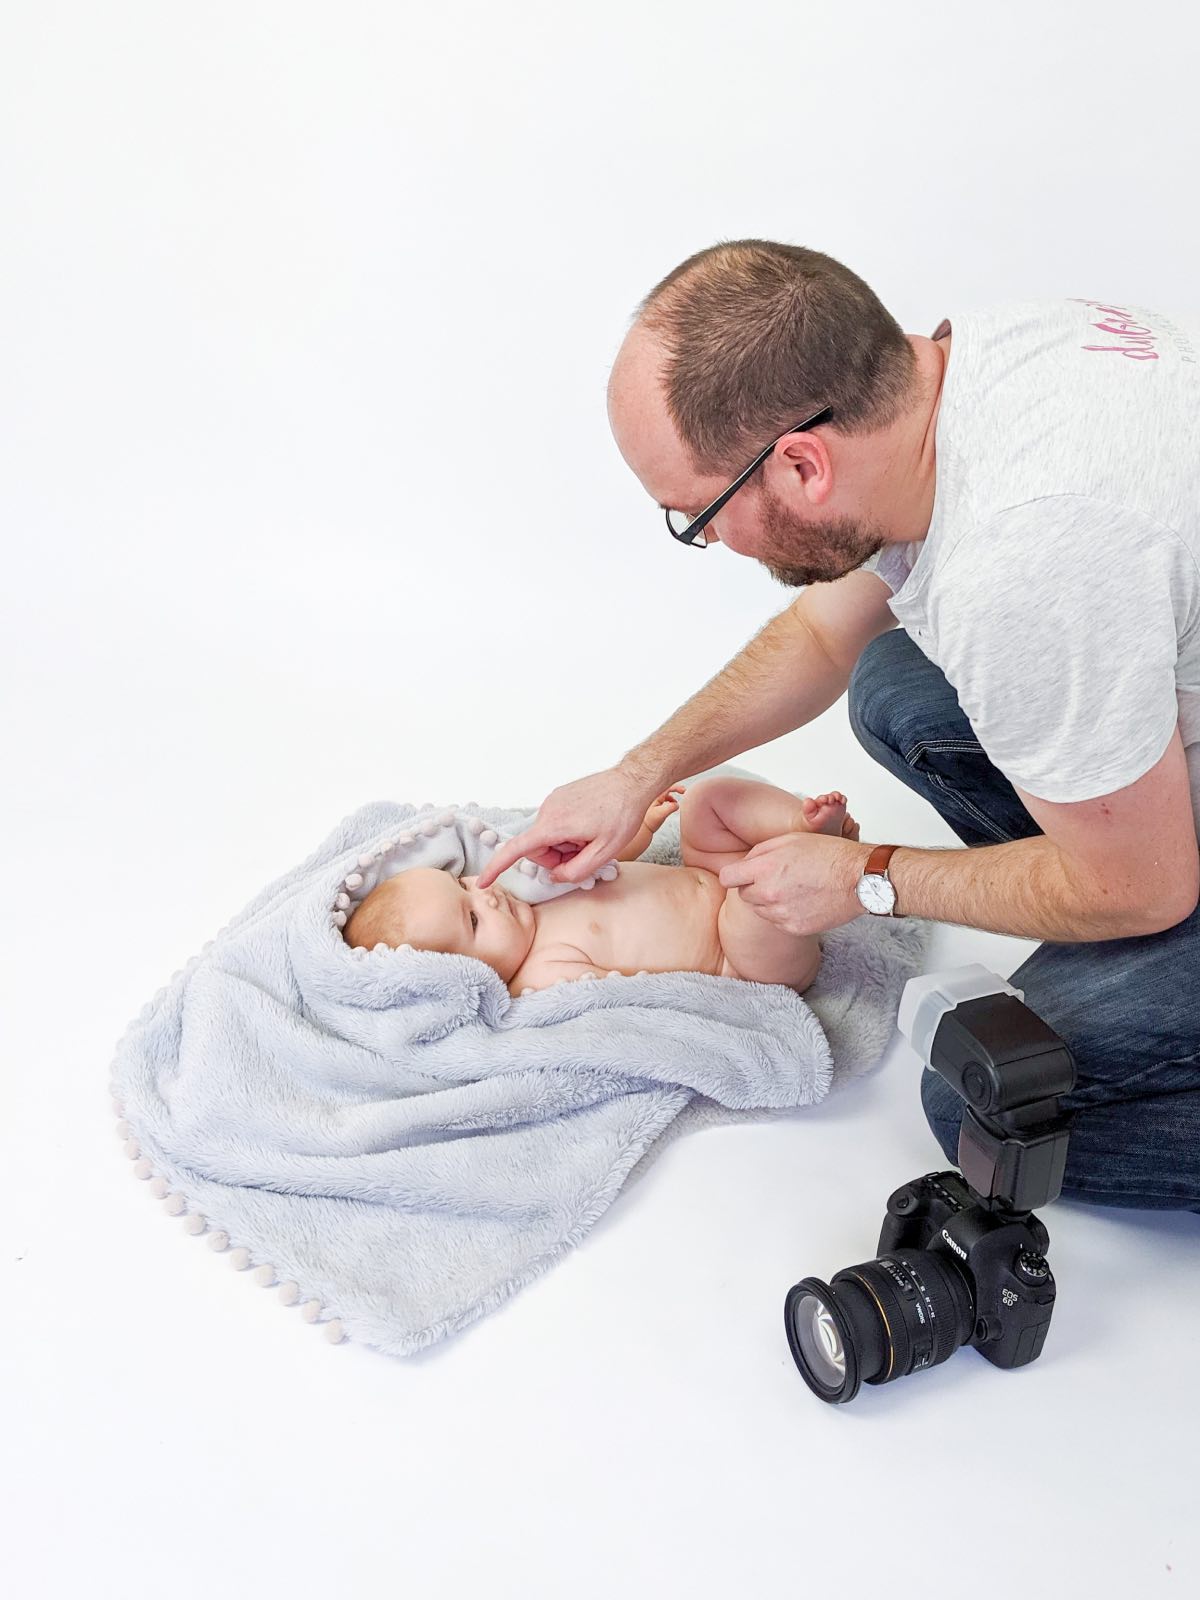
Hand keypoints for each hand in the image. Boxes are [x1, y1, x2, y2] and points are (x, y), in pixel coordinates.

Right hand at [476, 766, 658, 888]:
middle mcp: (548, 810)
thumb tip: (554, 876)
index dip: (497, 867)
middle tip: (585, 853)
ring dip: (565, 845)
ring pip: (547, 837)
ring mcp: (553, 801)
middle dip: (556, 858)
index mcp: (554, 824)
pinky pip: (555, 824)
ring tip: (590, 837)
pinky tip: (589, 826)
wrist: (633, 781)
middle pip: (537, 848)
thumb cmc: (622, 813)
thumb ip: (576, 871)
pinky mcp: (560, 797)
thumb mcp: (605, 852)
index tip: (483, 881)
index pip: (516, 849)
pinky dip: (568, 833)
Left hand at [643, 786, 686, 833]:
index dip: (677, 787)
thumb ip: (671, 807)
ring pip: (665, 794)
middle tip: (683, 792)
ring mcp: (653, 800)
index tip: (684, 791)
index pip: (667, 786)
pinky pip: (663, 799)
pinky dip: (669, 801)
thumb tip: (677, 804)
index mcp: (655, 795)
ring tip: (675, 804)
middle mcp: (653, 796)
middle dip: (676, 790)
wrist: (641, 829)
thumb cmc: (649, 821)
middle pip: (666, 788)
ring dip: (672, 798)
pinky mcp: (654, 805)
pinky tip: (671, 806)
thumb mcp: (661, 814)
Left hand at [718, 833, 872, 936]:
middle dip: (754, 886)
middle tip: (776, 878)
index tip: (742, 873)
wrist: (858, 879)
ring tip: (792, 888)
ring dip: (769, 900)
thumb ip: (761, 852)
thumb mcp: (790, 839)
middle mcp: (769, 893)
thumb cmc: (829, 854)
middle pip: (743, 894)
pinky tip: (802, 900)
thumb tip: (744, 863)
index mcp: (765, 869)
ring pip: (760, 910)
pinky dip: (784, 913)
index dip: (735, 874)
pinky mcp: (794, 928)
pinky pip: (777, 921)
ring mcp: (781, 914)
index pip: (728, 877)